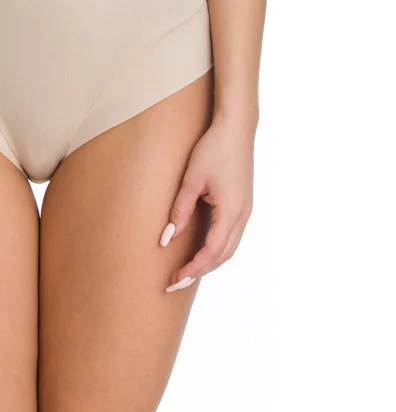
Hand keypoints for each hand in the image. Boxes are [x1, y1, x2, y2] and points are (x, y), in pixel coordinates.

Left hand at [161, 115, 254, 292]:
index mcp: (231, 210)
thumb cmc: (212, 150)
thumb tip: (166, 239)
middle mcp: (243, 215)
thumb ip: (179, 211)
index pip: (211, 251)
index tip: (174, 278)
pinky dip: (216, 251)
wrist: (236, 129)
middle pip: (222, 256)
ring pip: (229, 249)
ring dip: (208, 263)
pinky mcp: (243, 206)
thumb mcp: (191, 180)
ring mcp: (246, 211)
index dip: (192, 268)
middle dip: (199, 272)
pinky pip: (231, 237)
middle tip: (174, 283)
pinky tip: (200, 252)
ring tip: (185, 272)